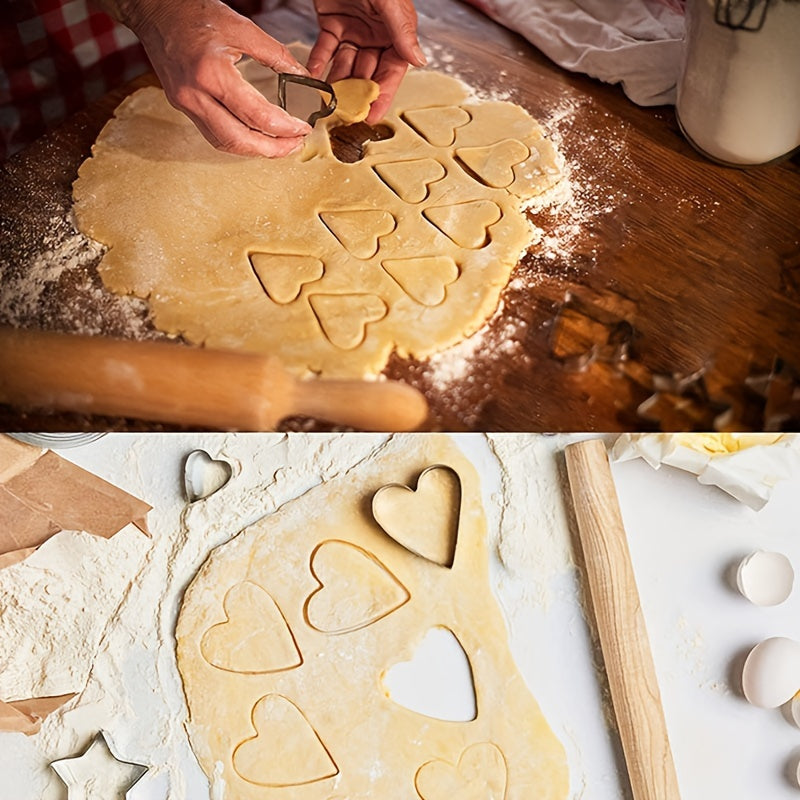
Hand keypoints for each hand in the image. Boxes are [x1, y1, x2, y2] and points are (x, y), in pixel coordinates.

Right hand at [112, 0, 311, 156]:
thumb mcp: (241, 27)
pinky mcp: (182, 106)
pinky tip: (255, 136)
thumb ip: (276, 54)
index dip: (284, 128)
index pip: (256, 115)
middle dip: (272, 150)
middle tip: (295, 145)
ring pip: (225, 143)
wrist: (155, 11)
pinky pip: (213, 134)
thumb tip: (302, 76)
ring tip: (280, 145)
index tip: (302, 128)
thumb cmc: (193, 13)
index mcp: (212, 73)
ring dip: (255, 150)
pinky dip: (238, 140)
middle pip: (239, 140)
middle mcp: (195, 95)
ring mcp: (186, 104)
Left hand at [308, 0, 425, 122]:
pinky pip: (325, 47)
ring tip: (328, 100)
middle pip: (368, 71)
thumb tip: (418, 60)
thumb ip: (402, 30)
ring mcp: (354, 28)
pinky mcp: (332, 21)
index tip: (372, 115)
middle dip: (357, 93)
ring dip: (337, 81)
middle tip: (346, 113)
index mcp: (396, 30)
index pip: (392, 70)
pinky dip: (318, 62)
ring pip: (346, 64)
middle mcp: (376, 33)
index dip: (383, 94)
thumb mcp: (388, 1)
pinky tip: (313, 76)